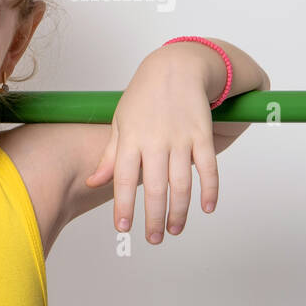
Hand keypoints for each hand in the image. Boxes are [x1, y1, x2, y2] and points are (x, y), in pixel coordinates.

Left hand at [83, 50, 218, 242]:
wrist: (176, 67)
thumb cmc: (143, 98)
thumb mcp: (120, 123)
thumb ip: (110, 156)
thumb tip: (95, 182)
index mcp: (130, 140)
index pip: (124, 180)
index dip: (124, 207)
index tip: (123, 229)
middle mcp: (155, 142)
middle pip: (155, 187)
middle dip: (154, 217)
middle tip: (153, 239)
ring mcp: (181, 138)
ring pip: (182, 183)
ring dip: (180, 210)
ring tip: (175, 230)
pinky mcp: (203, 134)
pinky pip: (208, 167)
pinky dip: (210, 189)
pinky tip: (206, 208)